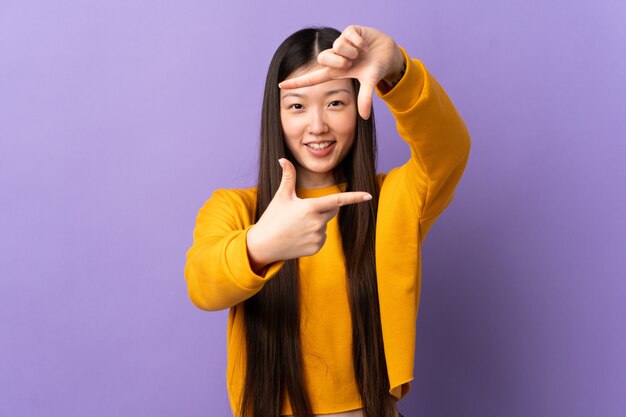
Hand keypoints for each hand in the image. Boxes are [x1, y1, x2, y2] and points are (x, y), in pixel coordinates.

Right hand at [246, 158, 371, 269]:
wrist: (264, 244)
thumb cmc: (272, 217)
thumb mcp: (281, 196)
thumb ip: (288, 177)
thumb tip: (282, 159)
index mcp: (310, 207)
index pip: (337, 200)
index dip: (354, 197)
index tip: (368, 195)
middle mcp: (316, 223)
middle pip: (331, 210)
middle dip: (322, 208)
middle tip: (302, 212)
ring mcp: (317, 237)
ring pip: (325, 225)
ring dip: (316, 223)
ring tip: (296, 227)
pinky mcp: (316, 248)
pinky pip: (321, 238)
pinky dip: (313, 236)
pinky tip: (298, 237)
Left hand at [278, 25, 405, 119]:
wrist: (389, 54)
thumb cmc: (376, 69)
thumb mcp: (369, 84)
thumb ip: (365, 99)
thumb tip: (365, 117)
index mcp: (336, 71)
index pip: (313, 78)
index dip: (298, 82)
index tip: (281, 86)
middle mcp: (336, 57)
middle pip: (323, 58)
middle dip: (339, 61)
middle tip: (352, 62)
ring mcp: (342, 44)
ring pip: (337, 46)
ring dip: (352, 51)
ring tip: (361, 53)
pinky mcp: (350, 31)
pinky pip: (348, 35)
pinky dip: (359, 42)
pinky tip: (365, 44)